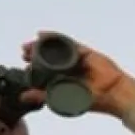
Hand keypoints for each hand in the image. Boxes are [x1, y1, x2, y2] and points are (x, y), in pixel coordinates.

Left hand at [20, 32, 134, 117]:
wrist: (112, 94)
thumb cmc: (90, 100)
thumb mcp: (60, 99)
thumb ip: (42, 95)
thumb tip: (22, 96)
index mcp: (63, 80)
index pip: (45, 70)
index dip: (34, 65)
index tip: (23, 62)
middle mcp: (69, 69)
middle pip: (49, 57)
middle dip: (36, 53)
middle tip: (23, 51)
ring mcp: (77, 59)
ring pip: (57, 49)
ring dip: (43, 44)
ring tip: (30, 43)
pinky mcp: (85, 52)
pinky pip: (68, 43)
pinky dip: (56, 37)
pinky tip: (43, 35)